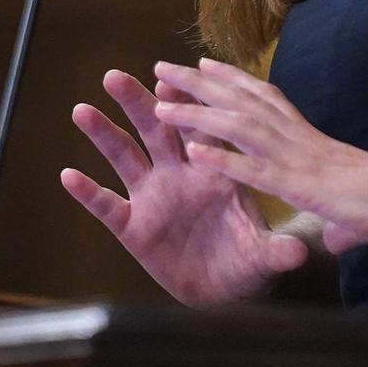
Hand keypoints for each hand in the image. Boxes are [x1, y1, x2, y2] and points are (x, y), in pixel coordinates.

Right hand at [62, 68, 307, 305]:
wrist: (223, 289)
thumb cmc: (245, 260)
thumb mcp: (263, 256)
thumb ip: (275, 252)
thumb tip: (298, 251)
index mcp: (212, 171)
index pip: (198, 129)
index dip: (185, 106)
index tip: (169, 81)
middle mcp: (178, 174)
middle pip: (155, 131)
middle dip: (136, 103)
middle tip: (115, 77)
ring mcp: (152, 197)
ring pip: (125, 157)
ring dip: (103, 134)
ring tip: (82, 111)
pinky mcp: (133, 227)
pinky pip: (107, 206)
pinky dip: (89, 192)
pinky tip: (69, 176)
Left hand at [151, 58, 367, 253]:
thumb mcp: (354, 211)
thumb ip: (337, 221)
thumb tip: (333, 239)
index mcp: (310, 138)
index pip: (265, 98)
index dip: (231, 79)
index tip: (204, 62)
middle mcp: (299, 139)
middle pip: (240, 101)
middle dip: (199, 83)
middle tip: (162, 67)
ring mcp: (297, 160)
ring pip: (238, 127)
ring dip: (197, 114)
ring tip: (160, 102)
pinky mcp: (299, 187)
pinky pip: (254, 171)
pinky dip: (222, 161)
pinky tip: (193, 153)